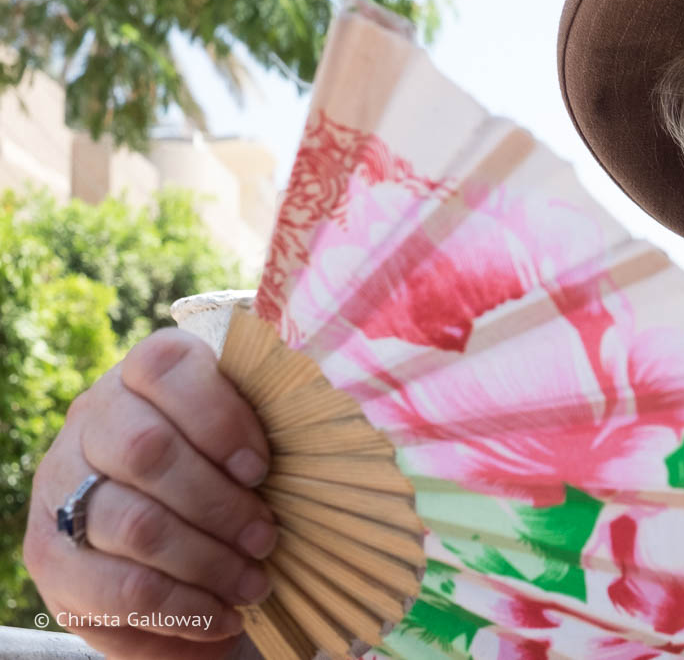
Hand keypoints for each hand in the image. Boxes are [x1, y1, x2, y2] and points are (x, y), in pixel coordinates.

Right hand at [23, 328, 276, 659]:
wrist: (170, 546)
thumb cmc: (232, 475)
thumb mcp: (250, 438)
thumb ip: (274, 423)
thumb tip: (332, 430)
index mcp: (144, 374)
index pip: (166, 367)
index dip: (218, 417)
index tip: (261, 467)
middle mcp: (93, 420)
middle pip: (148, 450)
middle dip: (220, 503)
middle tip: (267, 537)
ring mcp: (62, 487)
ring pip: (134, 522)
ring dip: (207, 560)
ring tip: (255, 583)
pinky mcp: (52, 558)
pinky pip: (115, 589)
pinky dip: (180, 609)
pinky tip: (222, 617)